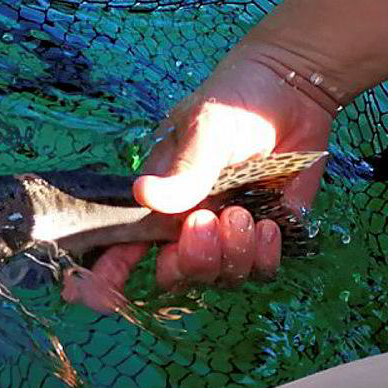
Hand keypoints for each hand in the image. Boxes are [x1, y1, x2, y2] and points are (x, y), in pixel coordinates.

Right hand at [65, 44, 339, 311]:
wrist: (293, 89)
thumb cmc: (235, 101)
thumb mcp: (205, 129)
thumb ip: (184, 171)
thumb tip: (144, 194)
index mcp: (161, 202)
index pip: (125, 248)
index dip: (106, 279)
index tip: (94, 298)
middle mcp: (191, 226)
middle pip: (177, 275)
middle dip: (190, 260)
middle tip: (206, 220)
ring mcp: (230, 235)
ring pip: (220, 277)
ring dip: (231, 254)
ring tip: (242, 214)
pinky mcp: (269, 236)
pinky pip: (261, 271)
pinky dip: (264, 256)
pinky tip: (270, 224)